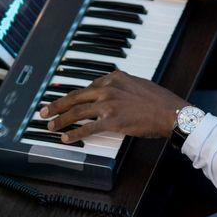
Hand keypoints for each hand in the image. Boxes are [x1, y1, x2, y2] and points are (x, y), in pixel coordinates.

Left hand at [38, 70, 187, 143]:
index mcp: (114, 77)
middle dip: (57, 105)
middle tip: (44, 111)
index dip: (72, 96)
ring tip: (50, 126)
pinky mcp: (113, 122)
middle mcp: (108, 89)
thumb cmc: (159, 100)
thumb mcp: (138, 83)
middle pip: (76, 97)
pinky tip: (65, 138)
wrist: (172, 112)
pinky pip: (88, 128)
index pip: (87, 86)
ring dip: (61, 120)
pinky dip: (74, 134)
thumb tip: (111, 87)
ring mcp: (109, 105)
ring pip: (77, 112)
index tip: (63, 100)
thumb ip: (121, 85)